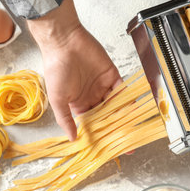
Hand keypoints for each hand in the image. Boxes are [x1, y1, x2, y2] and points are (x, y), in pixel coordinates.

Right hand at [28, 0, 121, 140]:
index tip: (110, 149)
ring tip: (132, 130)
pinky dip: (128, 99)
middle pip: (108, 116)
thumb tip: (72, 138)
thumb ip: (66, 119)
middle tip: (127, 144)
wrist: (64, 42)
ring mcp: (103, 86)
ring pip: (117, 104)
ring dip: (124, 116)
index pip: (92, 123)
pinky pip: (122, 89)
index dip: (101, 135)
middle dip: (117, 130)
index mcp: (78, 105)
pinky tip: (133, 109)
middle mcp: (92, 97)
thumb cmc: (56, 69)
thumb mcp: (58, 99)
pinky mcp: (112, 75)